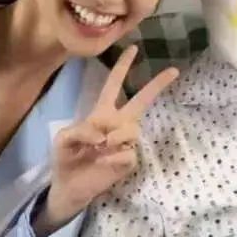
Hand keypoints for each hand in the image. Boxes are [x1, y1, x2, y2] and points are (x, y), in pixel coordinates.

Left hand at [35, 45, 178, 234]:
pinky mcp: (128, 160)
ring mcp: (125, 142)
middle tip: (173, 70)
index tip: (133, 48)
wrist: (69, 187)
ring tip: (101, 147)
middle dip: (156, 85)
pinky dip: (113, 157)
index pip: (114, 85)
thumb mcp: (63, 139)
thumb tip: (102, 133)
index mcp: (102, 113)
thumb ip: (79, 130)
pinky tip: (103, 161)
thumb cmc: (66, 158)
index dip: (122, 67)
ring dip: (116, 136)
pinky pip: (128, 153)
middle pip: (141, 101)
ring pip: (133, 129)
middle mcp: (118, 123)